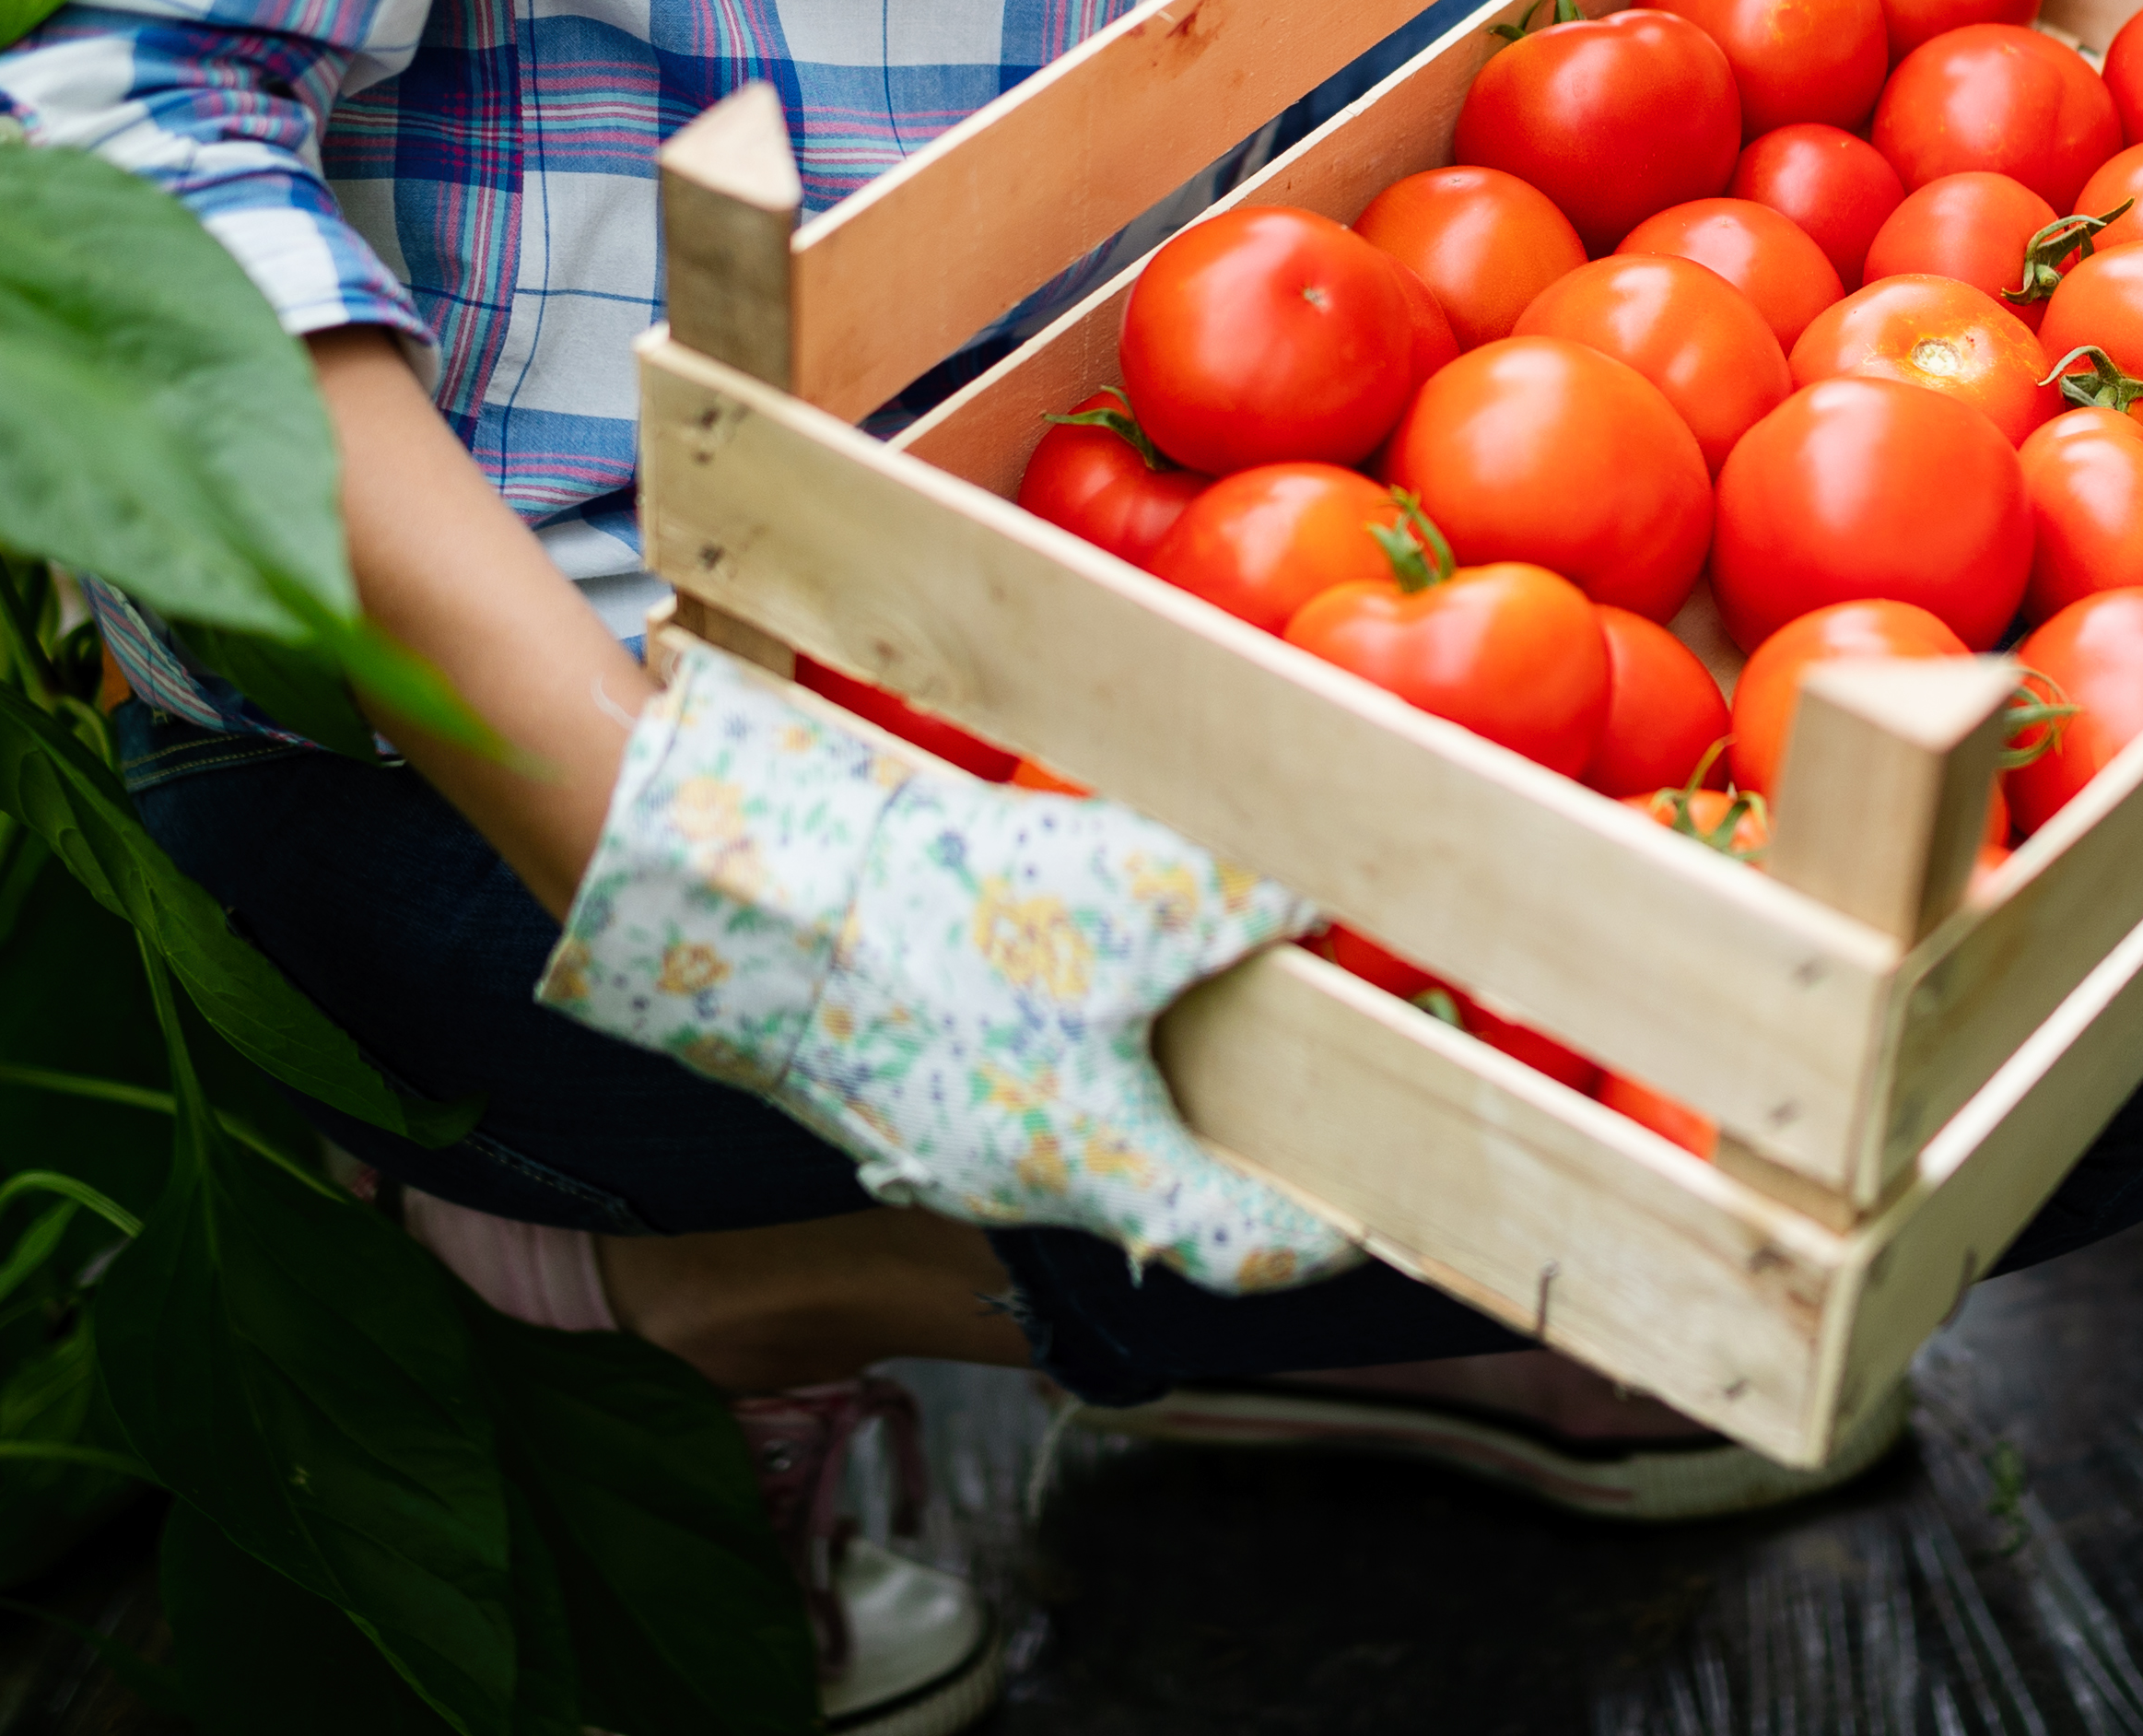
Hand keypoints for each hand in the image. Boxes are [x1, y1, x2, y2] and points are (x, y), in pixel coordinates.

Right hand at [540, 646, 1359, 1292]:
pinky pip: (1009, 1083)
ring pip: (1083, 1132)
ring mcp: (948, 1145)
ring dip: (1142, 1074)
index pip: (1250, 1249)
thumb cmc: (936, 919)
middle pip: (1169, 1188)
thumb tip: (1337, 896)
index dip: (1336, 1230)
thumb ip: (1251, 901)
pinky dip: (1059, 1034)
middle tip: (1305, 1064)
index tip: (1388, 1193)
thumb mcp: (1132, 892)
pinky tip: (1054, 946)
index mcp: (1094, 1171)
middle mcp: (1020, 1187)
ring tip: (1182, 987)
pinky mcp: (897, 1087)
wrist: (754, 895)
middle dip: (1240, 1129)